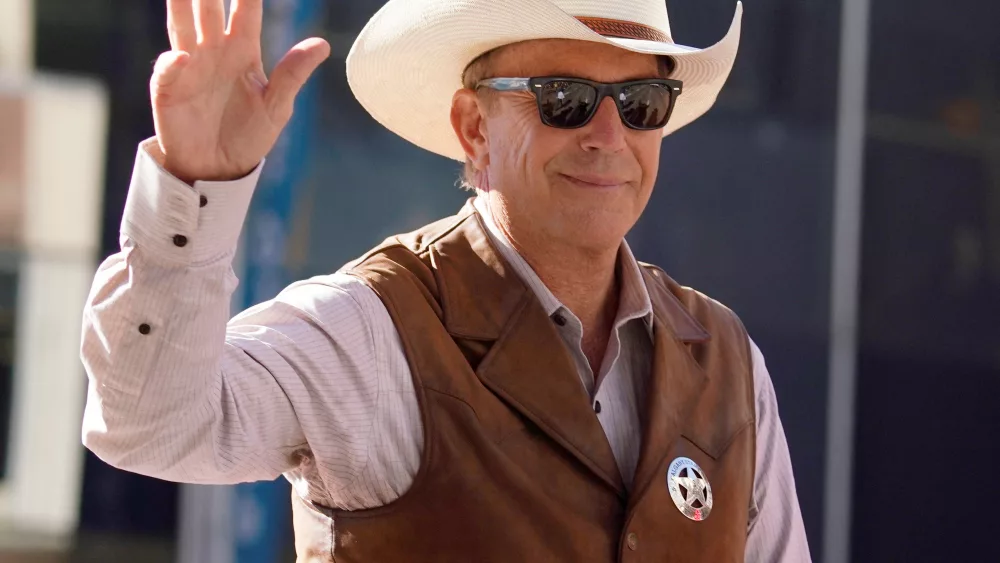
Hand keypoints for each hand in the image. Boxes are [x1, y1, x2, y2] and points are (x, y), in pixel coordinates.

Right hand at [152, 0, 329, 183]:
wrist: (220, 169)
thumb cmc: (249, 134)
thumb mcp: (277, 106)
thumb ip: (293, 74)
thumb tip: (323, 44)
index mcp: (242, 50)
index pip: (245, 11)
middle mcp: (213, 51)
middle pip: (208, 10)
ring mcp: (189, 67)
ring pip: (182, 26)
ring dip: (181, 6)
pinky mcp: (168, 90)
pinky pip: (168, 69)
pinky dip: (173, 62)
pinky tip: (183, 57)